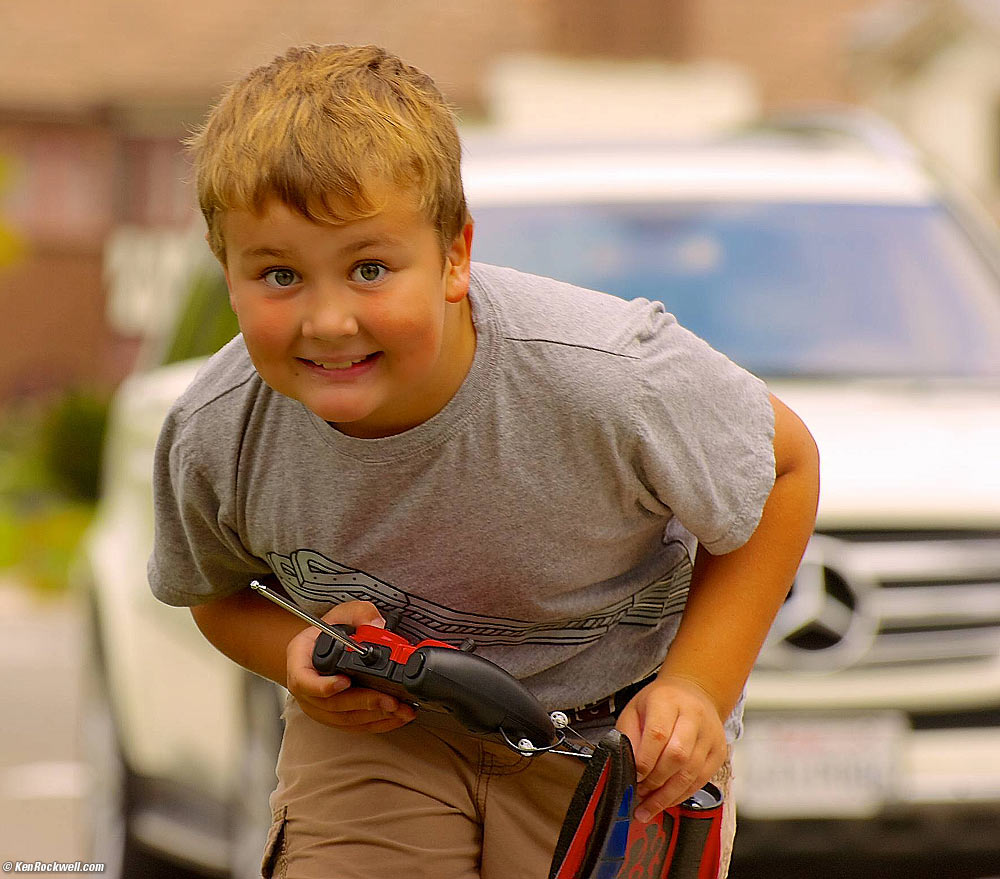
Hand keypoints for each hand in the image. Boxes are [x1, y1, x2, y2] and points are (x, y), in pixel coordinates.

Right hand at [285, 600, 416, 732]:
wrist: (322, 646)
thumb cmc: (330, 631)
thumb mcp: (343, 612)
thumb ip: (361, 614)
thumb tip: (377, 625)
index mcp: (299, 662)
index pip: (304, 680)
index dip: (324, 685)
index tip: (345, 682)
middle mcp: (306, 689)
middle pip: (331, 704)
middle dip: (363, 703)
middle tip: (388, 699)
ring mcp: (319, 707)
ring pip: (344, 719)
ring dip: (375, 717)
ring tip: (400, 710)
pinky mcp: (335, 717)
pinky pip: (354, 726)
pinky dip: (377, 723)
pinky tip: (395, 717)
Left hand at [615, 674, 727, 822]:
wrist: (693, 692)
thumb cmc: (661, 702)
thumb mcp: (635, 709)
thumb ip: (627, 736)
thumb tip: (624, 767)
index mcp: (668, 701)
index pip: (658, 734)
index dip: (645, 760)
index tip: (634, 776)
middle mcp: (693, 716)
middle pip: (678, 755)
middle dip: (656, 781)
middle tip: (639, 794)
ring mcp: (709, 735)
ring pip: (691, 772)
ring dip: (667, 795)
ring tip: (648, 807)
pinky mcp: (719, 751)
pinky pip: (701, 780)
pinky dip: (681, 795)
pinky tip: (666, 801)